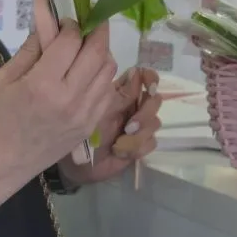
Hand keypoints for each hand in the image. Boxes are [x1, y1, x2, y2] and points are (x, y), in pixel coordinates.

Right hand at [0, 0, 118, 197]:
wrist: (0, 164)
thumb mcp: (3, 78)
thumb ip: (30, 50)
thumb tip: (50, 24)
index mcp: (43, 84)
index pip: (71, 41)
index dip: (71, 25)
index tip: (67, 20)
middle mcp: (70, 98)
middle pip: (98, 52)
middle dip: (97, 30)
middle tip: (92, 21)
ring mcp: (84, 114)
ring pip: (108, 71)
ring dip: (103, 52)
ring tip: (90, 47)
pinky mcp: (90, 126)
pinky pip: (107, 92)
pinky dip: (104, 75)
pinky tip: (91, 71)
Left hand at [60, 66, 162, 185]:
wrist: (81, 164)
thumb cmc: (86, 133)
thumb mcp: (103, 111)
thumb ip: (122, 94)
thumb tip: (137, 73)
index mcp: (123, 93)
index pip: (144, 77)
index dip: (151, 78)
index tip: (149, 88)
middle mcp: (134, 106)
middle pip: (155, 100)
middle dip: (145, 114)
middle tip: (129, 127)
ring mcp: (140, 125)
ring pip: (155, 122)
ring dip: (139, 134)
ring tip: (121, 142)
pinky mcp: (142, 144)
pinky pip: (151, 142)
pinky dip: (136, 148)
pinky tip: (120, 152)